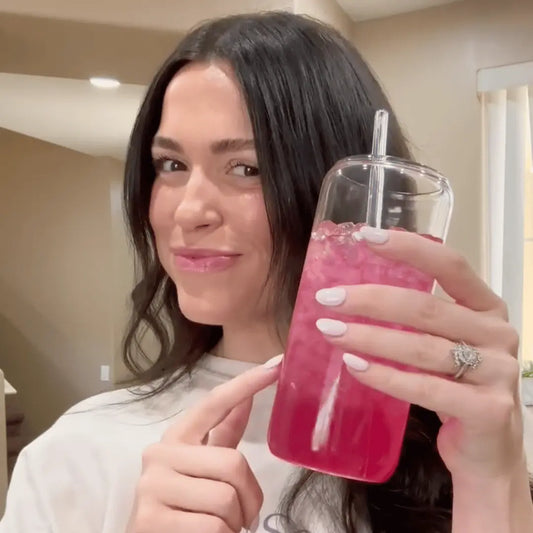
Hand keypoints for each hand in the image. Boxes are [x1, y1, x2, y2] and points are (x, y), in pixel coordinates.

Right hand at [126, 359, 280, 532]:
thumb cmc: (183, 506)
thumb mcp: (203, 468)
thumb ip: (223, 435)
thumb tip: (246, 398)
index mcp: (176, 438)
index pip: (214, 404)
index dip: (245, 384)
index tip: (275, 365)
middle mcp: (159, 454)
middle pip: (233, 463)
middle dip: (249, 496)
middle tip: (244, 516)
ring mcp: (151, 486)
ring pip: (227, 498)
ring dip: (236, 522)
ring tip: (220, 527)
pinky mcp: (151, 520)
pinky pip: (214, 527)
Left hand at [315, 228, 523, 481]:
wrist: (488, 452)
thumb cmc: (458, 387)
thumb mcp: (446, 343)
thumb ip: (418, 318)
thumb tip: (352, 293)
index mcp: (486, 308)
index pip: (451, 265)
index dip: (410, 248)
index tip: (366, 236)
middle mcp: (497, 333)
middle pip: (426, 308)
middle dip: (370, 300)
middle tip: (327, 298)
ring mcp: (497, 372)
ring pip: (421, 347)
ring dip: (368, 337)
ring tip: (329, 330)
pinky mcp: (487, 410)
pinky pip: (424, 388)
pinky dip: (384, 376)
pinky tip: (353, 367)